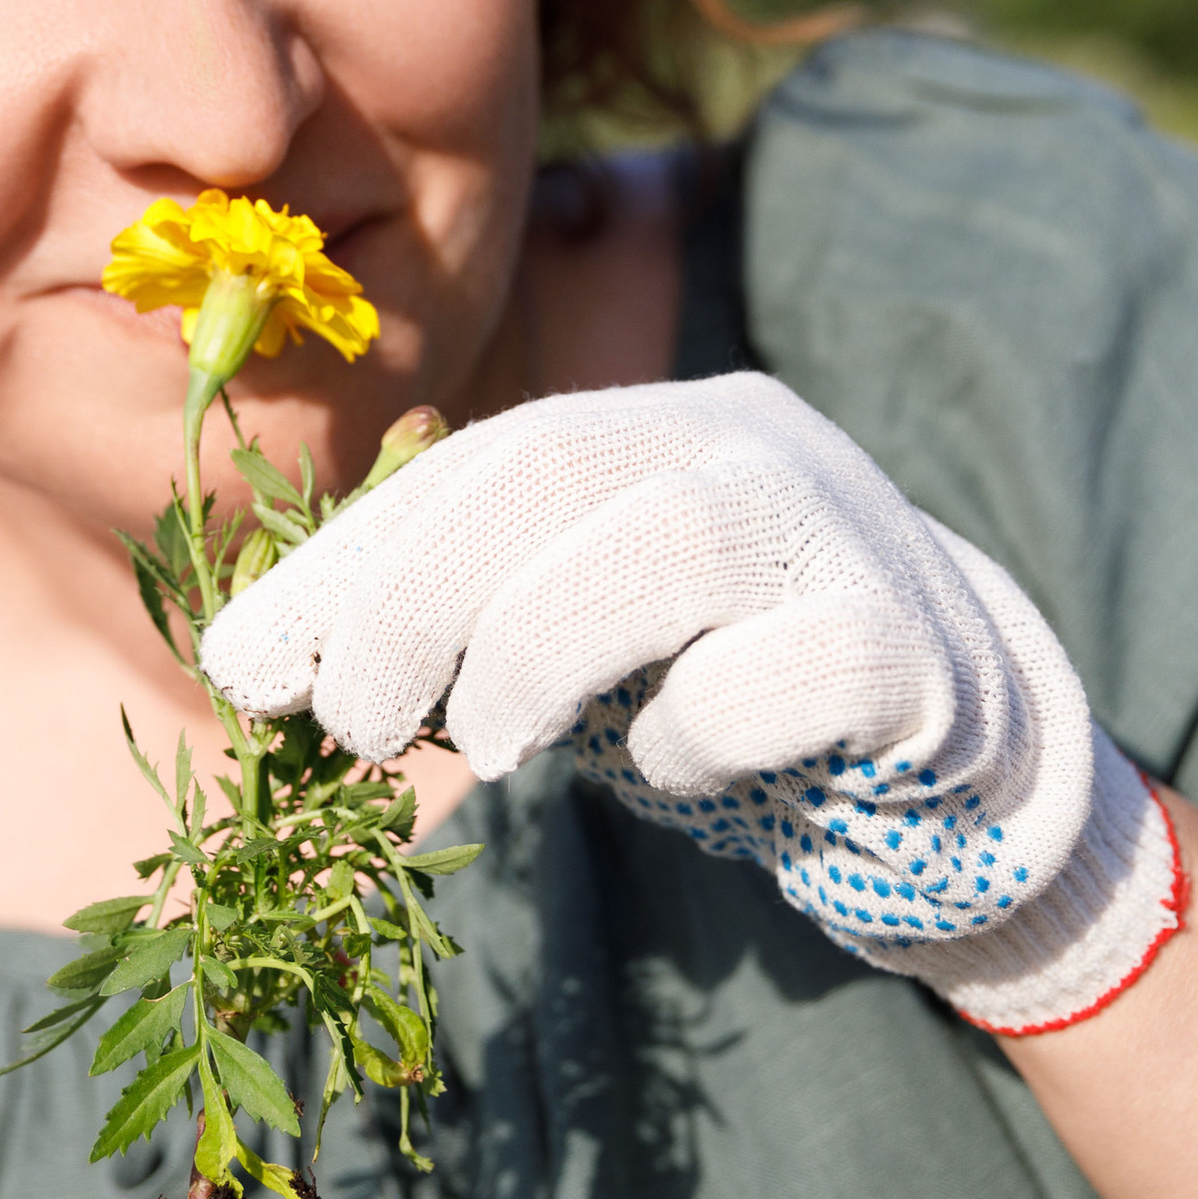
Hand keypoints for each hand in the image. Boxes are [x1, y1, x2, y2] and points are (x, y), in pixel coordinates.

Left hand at [202, 373, 1180, 1035]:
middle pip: (554, 469)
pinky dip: (702, 728)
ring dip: (542, 650)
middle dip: (416, 598)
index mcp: (653, 423)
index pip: (476, 460)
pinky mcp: (918, 648)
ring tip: (497, 749)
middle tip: (354, 726)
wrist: (953, 774)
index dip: (349, 560)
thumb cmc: (721, 697)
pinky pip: (793, 669)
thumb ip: (443, 635)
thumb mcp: (569, 650)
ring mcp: (845, 532)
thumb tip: (250, 667)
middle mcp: (749, 441)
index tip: (244, 668)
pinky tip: (674, 769)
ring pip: (672, 539)